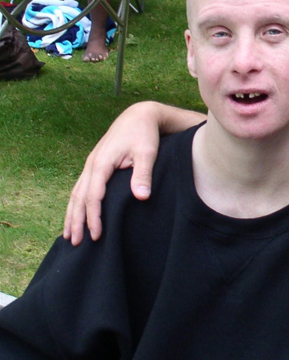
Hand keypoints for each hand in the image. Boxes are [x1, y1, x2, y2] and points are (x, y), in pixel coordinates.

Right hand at [64, 102, 160, 245]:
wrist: (138, 116)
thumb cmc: (144, 134)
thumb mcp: (147, 152)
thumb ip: (143, 174)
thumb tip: (141, 197)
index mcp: (101, 163)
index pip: (93, 196)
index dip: (93, 217)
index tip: (97, 235)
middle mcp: (91, 165)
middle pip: (78, 197)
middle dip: (76, 221)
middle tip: (76, 243)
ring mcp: (91, 165)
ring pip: (76, 194)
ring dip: (72, 215)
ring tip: (69, 235)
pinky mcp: (95, 165)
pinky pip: (81, 188)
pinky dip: (76, 204)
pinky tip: (76, 215)